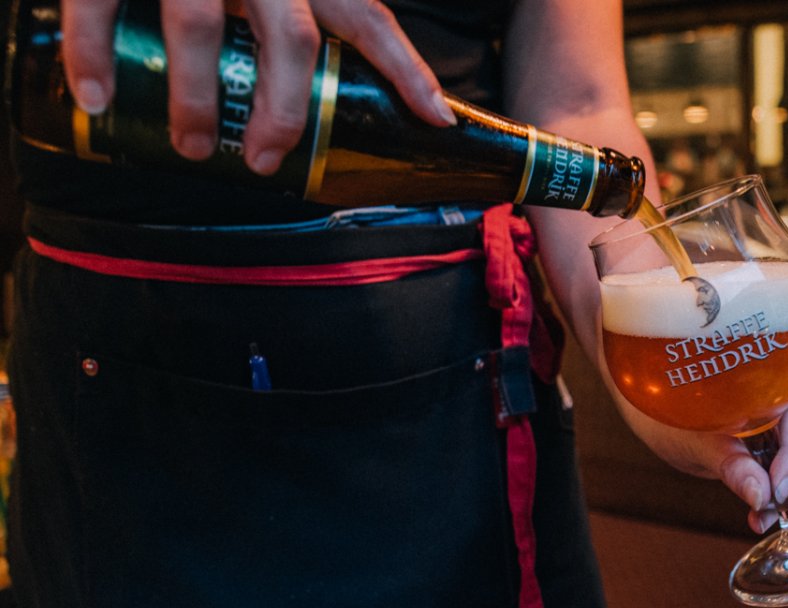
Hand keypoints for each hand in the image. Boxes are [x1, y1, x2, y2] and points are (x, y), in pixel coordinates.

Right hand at [61, 0, 454, 174]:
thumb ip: (308, 10)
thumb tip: (349, 87)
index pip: (367, 18)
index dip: (405, 70)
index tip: (437, 121)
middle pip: (287, 38)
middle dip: (283, 108)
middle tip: (264, 157)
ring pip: (199, 26)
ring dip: (195, 97)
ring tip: (192, 148)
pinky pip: (99, 3)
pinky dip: (94, 55)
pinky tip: (99, 100)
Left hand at [623, 394, 787, 534]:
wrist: (655, 410)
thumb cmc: (670, 412)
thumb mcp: (698, 440)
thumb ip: (733, 466)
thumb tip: (762, 498)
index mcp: (769, 386)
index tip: (778, 494)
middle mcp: (786, 401)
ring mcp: (785, 423)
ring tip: (767, 521)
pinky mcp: (778, 444)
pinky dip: (783, 496)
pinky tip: (763, 515)